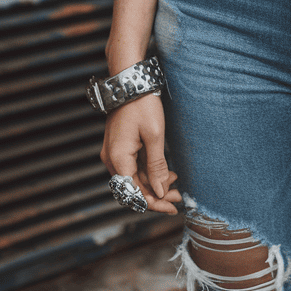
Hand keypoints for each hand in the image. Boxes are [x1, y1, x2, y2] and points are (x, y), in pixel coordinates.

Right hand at [101, 95, 181, 214]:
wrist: (130, 82)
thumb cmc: (143, 105)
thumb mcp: (154, 136)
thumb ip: (156, 166)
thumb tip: (160, 192)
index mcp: (118, 159)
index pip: (135, 193)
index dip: (154, 203)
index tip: (172, 208)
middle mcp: (112, 159)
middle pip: (133, 188)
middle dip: (156, 194)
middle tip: (178, 197)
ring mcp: (114, 153)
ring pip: (134, 178)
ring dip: (154, 184)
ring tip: (176, 183)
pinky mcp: (119, 147)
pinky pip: (133, 167)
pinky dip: (148, 172)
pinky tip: (166, 172)